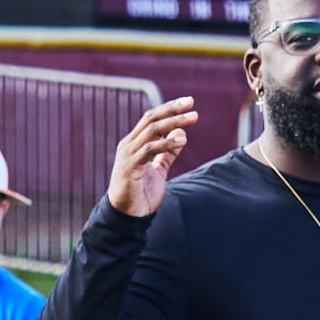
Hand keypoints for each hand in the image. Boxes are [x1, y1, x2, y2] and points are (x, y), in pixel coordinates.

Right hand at [108, 98, 197, 216]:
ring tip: (193, 118)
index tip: (188, 103)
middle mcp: (129, 145)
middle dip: (172, 109)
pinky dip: (165, 143)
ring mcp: (128, 155)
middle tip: (192, 103)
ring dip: (174, 122)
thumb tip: (181, 134)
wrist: (126, 216)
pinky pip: (149, 149)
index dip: (169, 109)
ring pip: (151, 130)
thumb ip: (167, 154)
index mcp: (134, 144)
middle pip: (151, 119)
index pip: (152, 119)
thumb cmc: (141, 194)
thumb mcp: (158, 171)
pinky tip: (181, 140)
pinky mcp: (130, 167)